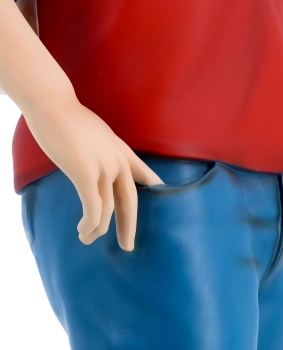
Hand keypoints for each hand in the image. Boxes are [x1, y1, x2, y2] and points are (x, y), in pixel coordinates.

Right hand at [23, 98, 163, 250]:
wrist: (53, 104)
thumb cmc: (69, 119)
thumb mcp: (98, 134)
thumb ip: (106, 150)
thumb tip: (102, 163)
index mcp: (122, 152)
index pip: (145, 173)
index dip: (155, 186)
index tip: (163, 200)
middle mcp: (118, 162)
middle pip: (131, 201)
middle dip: (129, 226)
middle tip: (128, 246)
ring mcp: (104, 167)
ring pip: (108, 209)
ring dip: (98, 229)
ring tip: (87, 238)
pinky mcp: (86, 172)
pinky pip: (93, 207)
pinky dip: (90, 223)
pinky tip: (83, 231)